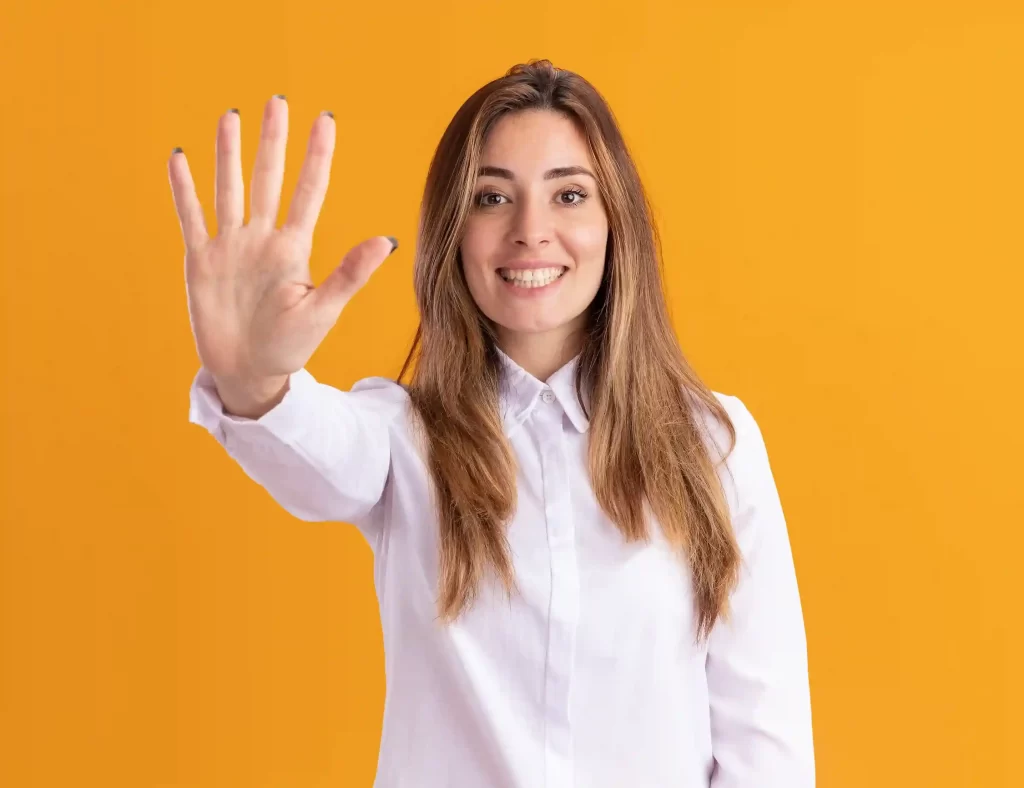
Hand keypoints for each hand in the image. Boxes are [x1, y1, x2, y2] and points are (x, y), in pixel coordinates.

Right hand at [167, 96, 396, 415]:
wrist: (249, 373)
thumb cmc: (290, 346)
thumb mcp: (322, 309)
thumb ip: (349, 273)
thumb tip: (388, 240)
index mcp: (293, 248)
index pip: (308, 191)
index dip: (316, 156)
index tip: (324, 120)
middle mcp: (262, 239)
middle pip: (268, 179)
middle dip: (273, 141)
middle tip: (277, 101)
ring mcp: (231, 247)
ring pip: (229, 189)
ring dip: (229, 154)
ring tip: (231, 117)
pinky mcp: (201, 262)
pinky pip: (192, 218)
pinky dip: (185, 190)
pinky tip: (180, 158)